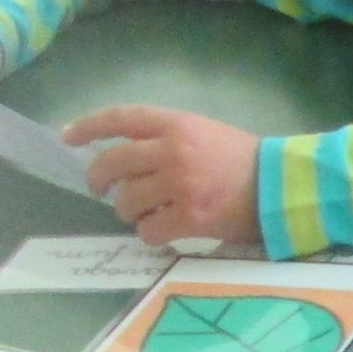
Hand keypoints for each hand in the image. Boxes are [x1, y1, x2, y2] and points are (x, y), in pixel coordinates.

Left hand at [71, 105, 259, 246]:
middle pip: (113, 163)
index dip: (89, 127)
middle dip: (98, 179)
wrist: (284, 186)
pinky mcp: (190, 217)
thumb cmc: (245, 160)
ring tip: (144, 213)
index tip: (68, 138)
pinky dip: (151, 233)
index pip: (121, 118)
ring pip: (127, 201)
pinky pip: (149, 229)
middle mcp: (172, 150)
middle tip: (101, 189)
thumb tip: (127, 155)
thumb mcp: (205, 132)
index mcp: (176, 124)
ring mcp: (179, 185)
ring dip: (129, 210)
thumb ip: (167, 137)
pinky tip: (163, 231)